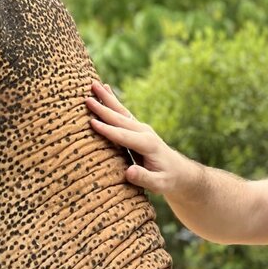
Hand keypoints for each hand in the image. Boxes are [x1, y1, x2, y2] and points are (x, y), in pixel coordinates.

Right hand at [85, 80, 198, 197]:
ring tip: (93, 84)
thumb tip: (129, 172)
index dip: (108, 130)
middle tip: (86, 98)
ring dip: (106, 98)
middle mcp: (144, 132)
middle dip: (103, 109)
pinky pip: (123, 113)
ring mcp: (142, 128)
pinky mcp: (138, 128)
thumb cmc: (168, 180)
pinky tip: (106, 89)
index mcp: (148, 145)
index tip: (92, 122)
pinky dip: (113, 101)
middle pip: (120, 119)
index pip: (124, 136)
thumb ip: (144, 178)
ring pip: (121, 111)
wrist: (181, 172)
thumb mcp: (159, 184)